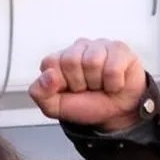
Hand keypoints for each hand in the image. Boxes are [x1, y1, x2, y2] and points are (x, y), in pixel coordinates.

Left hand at [29, 38, 146, 131]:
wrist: (116, 114)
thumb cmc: (86, 105)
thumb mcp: (54, 107)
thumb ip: (40, 93)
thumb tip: (48, 74)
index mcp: (58, 60)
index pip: (50, 62)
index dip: (60, 82)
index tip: (68, 90)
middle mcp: (77, 48)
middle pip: (71, 60)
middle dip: (79, 83)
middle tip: (87, 88)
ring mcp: (99, 45)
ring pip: (93, 61)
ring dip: (97, 83)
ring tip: (100, 85)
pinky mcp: (120, 49)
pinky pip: (113, 68)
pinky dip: (113, 84)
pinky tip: (114, 84)